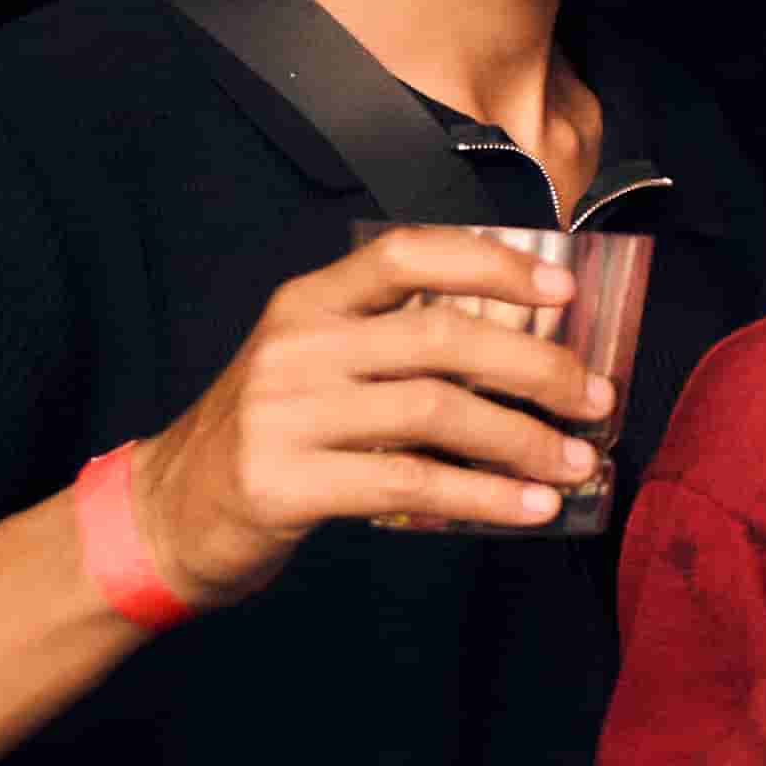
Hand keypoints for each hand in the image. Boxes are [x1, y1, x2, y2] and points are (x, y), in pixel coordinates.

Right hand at [128, 227, 618, 602]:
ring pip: (436, 411)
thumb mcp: (318, 368)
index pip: (407, 253)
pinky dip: (484, 495)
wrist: (169, 512)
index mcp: (309, 302)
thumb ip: (397, 348)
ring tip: (576, 461)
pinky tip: (530, 508)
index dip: (491, 263)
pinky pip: (410, 481)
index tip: (563, 289)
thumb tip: (531, 351)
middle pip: (441, 337)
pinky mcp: (284, 482)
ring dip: (523, 439)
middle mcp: (296, 346)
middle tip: (596, 398)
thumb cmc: (274, 436)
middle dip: (537, 367)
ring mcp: (284, 413)